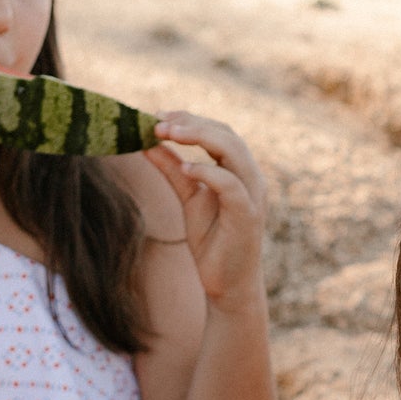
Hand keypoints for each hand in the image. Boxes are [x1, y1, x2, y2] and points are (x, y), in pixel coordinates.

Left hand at [146, 114, 266, 312]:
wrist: (227, 284)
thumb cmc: (212, 242)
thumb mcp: (188, 198)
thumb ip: (172, 170)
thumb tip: (148, 144)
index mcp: (239, 171)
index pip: (219, 132)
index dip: (190, 119)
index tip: (158, 115)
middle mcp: (250, 178)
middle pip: (226, 135)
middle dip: (191, 123)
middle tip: (158, 121)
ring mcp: (252, 196)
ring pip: (233, 151)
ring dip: (200, 137)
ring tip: (168, 133)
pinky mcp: (248, 216)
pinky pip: (232, 186)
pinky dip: (209, 172)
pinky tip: (186, 167)